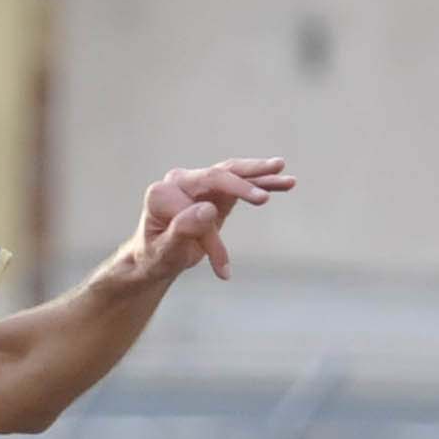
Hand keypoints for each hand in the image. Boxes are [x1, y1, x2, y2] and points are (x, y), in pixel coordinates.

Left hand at [124, 157, 295, 284]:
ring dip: (258, 173)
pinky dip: (260, 181)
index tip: (223, 269)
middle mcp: (179, 181)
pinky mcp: (214, 190)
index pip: (197, 211)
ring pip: (231, 173)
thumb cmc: (157, 256)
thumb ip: (182, 229)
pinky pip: (240, 182)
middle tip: (263, 197)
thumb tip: (208, 208)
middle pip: (217, 175)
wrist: (156, 256)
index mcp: (162, 194)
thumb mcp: (165, 251)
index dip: (212, 239)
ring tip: (282, 170)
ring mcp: (198, 182)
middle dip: (242, 185)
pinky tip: (282, 181)